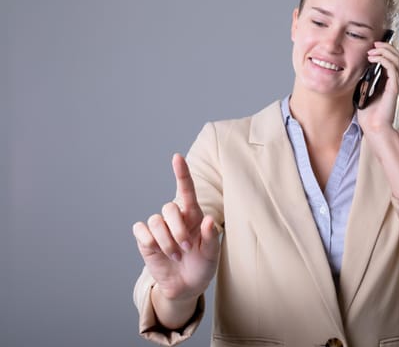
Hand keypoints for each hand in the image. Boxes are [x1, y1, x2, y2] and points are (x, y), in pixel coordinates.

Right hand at [133, 153, 219, 301]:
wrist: (185, 287)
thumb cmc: (202, 266)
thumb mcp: (212, 255)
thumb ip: (211, 238)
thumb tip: (207, 220)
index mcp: (193, 216)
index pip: (186, 190)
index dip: (181, 173)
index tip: (177, 157)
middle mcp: (175, 218)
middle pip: (169, 208)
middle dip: (177, 230)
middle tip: (186, 250)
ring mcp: (159, 228)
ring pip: (155, 220)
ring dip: (166, 241)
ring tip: (175, 256)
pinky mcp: (145, 239)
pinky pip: (141, 230)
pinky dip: (150, 242)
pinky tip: (158, 252)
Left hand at [357, 40, 398, 133]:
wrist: (373, 128)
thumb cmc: (368, 114)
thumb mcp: (362, 92)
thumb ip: (363, 81)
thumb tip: (355, 68)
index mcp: (388, 81)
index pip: (391, 60)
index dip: (384, 50)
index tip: (371, 46)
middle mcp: (394, 81)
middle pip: (397, 56)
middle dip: (386, 46)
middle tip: (373, 44)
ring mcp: (395, 84)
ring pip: (397, 59)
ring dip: (385, 51)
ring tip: (372, 51)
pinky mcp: (394, 88)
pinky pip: (393, 69)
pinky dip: (384, 60)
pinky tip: (373, 59)